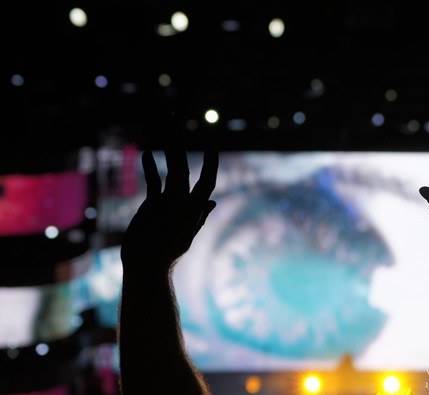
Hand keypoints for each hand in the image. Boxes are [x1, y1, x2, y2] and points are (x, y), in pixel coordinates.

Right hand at [120, 140, 217, 271]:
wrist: (146, 264)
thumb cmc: (166, 251)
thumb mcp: (183, 230)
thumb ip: (196, 214)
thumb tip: (212, 201)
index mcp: (193, 205)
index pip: (206, 180)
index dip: (210, 163)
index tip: (212, 145)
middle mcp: (182, 199)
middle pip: (183, 168)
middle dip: (179, 146)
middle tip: (176, 122)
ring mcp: (168, 200)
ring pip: (170, 171)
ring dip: (168, 151)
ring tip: (166, 130)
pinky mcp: (153, 204)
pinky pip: (154, 182)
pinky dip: (151, 168)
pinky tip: (147, 153)